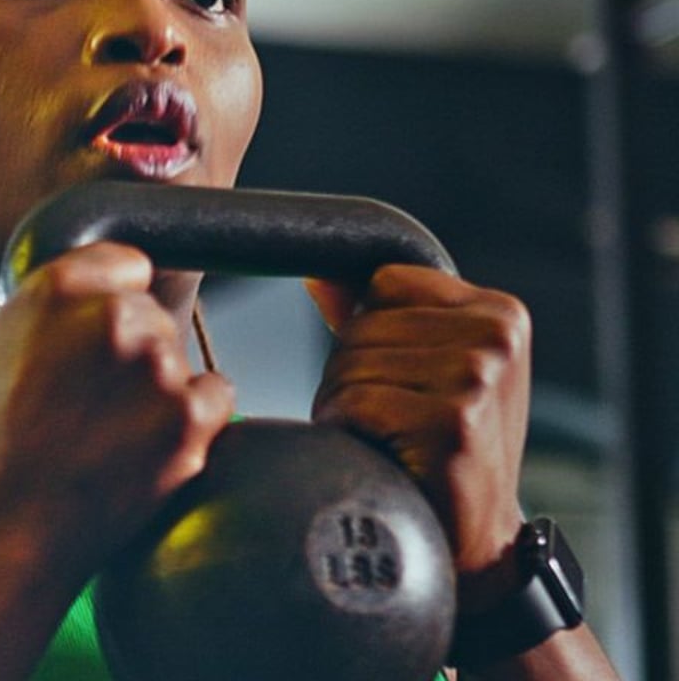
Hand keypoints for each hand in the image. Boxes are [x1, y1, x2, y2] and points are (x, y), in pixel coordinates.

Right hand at [0, 242, 233, 585]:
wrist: (14, 523)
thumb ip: (48, 294)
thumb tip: (91, 279)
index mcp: (63, 290)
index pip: (127, 264)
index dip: (115, 296)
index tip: (103, 330)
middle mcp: (117, 321)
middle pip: (153, 314)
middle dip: (133, 347)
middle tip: (96, 396)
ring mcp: (159, 370)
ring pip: (178, 357)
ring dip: (158, 385)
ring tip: (111, 429)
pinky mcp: (190, 420)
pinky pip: (216, 393)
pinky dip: (194, 415)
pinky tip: (149, 439)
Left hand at [306, 265, 530, 606]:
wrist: (478, 542)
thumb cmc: (446, 450)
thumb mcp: (430, 368)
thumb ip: (378, 315)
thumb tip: (318, 274)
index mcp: (499, 311)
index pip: (384, 283)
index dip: (370, 332)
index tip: (400, 379)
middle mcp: (496, 335)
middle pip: (363, 325)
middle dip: (353, 375)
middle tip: (390, 421)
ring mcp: (478, 377)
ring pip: (351, 363)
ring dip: (346, 406)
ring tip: (387, 439)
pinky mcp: (452, 421)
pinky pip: (355, 403)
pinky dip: (348, 431)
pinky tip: (383, 456)